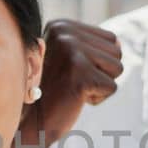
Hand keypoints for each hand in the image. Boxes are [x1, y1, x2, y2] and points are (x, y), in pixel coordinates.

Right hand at [25, 19, 122, 146]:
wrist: (29, 121)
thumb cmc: (51, 91)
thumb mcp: (67, 59)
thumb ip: (90, 46)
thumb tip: (119, 43)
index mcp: (61, 26)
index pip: (110, 39)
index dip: (99, 61)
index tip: (72, 71)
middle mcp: (65, 33)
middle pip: (116, 51)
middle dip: (102, 73)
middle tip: (73, 82)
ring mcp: (71, 51)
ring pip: (118, 68)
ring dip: (100, 85)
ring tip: (74, 88)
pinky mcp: (80, 74)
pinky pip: (112, 88)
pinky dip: (97, 99)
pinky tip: (74, 99)